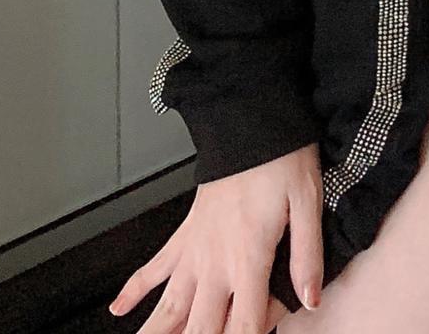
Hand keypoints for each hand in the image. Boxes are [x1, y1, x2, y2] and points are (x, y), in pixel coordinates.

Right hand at [108, 142, 323, 330]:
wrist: (250, 117)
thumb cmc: (281, 154)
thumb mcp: (307, 202)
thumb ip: (307, 256)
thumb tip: (310, 300)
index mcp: (248, 256)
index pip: (244, 324)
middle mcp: (215, 259)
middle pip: (201, 326)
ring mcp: (195, 248)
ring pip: (169, 306)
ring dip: (157, 331)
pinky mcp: (186, 231)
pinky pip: (154, 266)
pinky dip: (133, 289)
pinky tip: (119, 309)